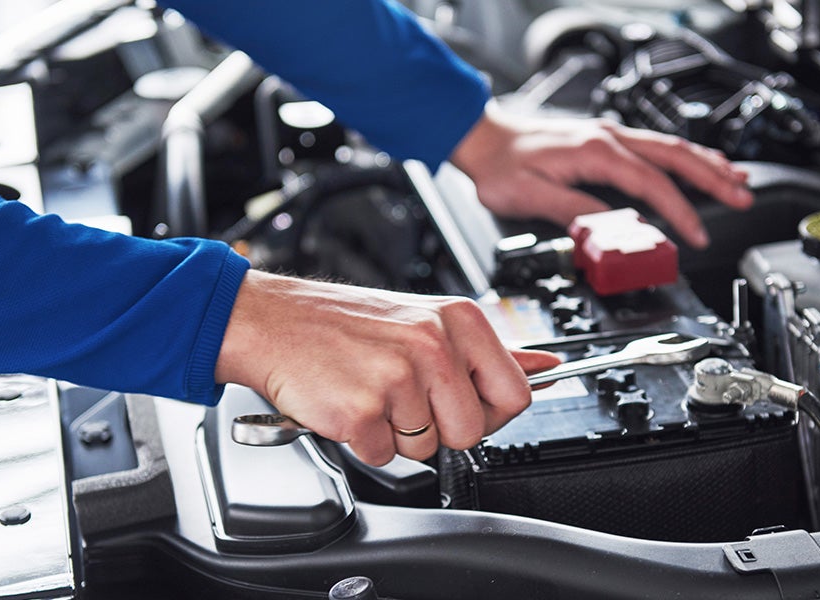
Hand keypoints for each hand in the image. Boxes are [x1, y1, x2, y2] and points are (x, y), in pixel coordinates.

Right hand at [215, 270, 560, 464]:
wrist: (273, 323)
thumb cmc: (346, 325)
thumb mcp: (426, 319)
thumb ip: (488, 351)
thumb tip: (546, 367)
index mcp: (458, 321)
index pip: (516, 394)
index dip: (489, 412)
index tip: (460, 402)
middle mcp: (433, 345)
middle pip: (472, 432)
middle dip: (439, 428)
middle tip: (404, 398)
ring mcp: (398, 379)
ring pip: (426, 447)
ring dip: (397, 433)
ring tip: (371, 392)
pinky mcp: (362, 410)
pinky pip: (383, 455)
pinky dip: (363, 440)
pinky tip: (348, 402)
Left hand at [450, 101, 752, 247]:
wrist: (484, 139)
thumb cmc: (502, 168)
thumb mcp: (531, 198)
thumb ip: (574, 214)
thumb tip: (609, 232)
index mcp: (595, 153)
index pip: (651, 185)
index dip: (679, 212)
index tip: (694, 235)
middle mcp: (608, 138)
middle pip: (675, 156)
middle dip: (714, 178)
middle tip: (742, 198)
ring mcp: (609, 135)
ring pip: (670, 146)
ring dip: (706, 164)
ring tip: (737, 180)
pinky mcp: (605, 140)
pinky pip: (656, 145)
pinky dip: (684, 156)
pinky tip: (699, 163)